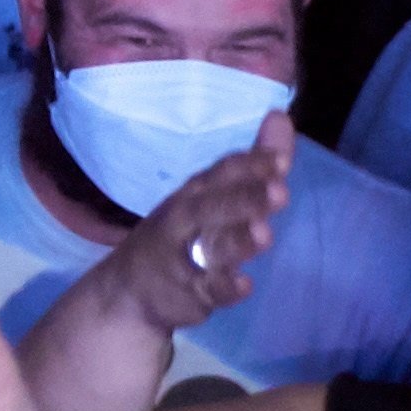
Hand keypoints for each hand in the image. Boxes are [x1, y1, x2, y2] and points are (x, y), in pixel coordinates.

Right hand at [113, 114, 292, 332]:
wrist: (129, 291)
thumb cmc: (181, 233)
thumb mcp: (210, 196)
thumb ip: (252, 163)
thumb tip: (281, 117)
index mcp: (193, 194)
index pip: (219, 174)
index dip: (248, 166)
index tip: (280, 161)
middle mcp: (184, 221)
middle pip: (212, 207)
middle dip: (244, 199)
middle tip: (280, 192)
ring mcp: (184, 258)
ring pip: (211, 248)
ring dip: (237, 241)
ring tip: (264, 234)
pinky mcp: (189, 294)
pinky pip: (206, 291)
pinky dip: (223, 288)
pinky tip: (244, 285)